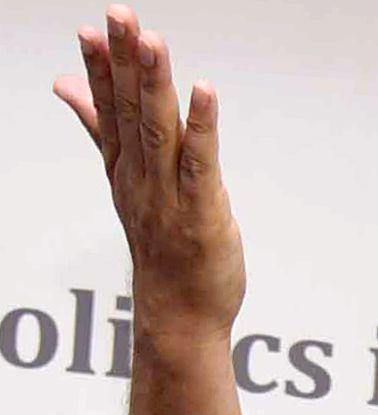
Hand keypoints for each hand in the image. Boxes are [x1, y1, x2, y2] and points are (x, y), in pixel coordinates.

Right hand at [53, 4, 245, 344]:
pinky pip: (201, 164)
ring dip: (156, 85)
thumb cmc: (161, 247)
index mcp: (125, 169)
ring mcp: (169, 196)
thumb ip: (100, 130)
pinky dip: (203, 126)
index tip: (91, 27)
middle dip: (125, 61)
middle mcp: (141, 178)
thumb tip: (66, 86)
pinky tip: (204, 91)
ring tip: (152, 42)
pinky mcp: (202, 212)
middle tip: (120, 15)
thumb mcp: (126, 182)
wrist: (179, 315)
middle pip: (130, 112)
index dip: (100, 68)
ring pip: (160, 131)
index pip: (108, 110)